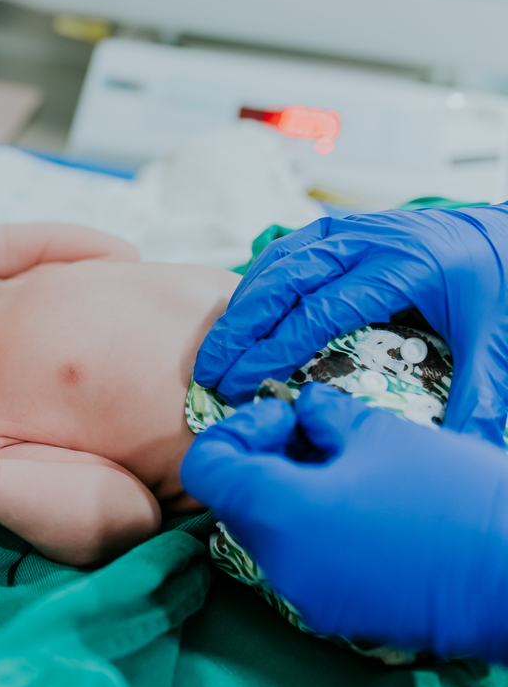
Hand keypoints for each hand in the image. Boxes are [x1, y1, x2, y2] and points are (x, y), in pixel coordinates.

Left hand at [180, 384, 507, 659]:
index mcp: (277, 511)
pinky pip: (301, 561)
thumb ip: (323, 415)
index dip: (235, 431)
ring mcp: (305, 593)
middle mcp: (279, 560)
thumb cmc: (452, 495)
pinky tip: (361, 504)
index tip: (282, 416)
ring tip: (344, 465)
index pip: (206, 468)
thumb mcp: (380, 432)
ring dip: (288, 492)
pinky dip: (312, 528)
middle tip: (312, 433)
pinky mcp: (337, 612)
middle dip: (263, 458)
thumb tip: (304, 408)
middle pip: (235, 500)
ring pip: (268, 532)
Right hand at [193, 204, 507, 441]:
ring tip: (217, 349)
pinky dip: (260, 281)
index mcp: (406, 264)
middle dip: (240, 327)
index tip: (243, 382)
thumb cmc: (507, 284)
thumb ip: (481, 401)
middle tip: (209, 371)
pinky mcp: (348, 228)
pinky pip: (290, 250)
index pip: (320, 308)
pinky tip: (245, 314)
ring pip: (280, 260)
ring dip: (243, 304)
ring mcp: (356, 228)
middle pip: (285, 278)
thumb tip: (461, 458)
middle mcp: (372, 239)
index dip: (275, 347)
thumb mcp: (500, 345)